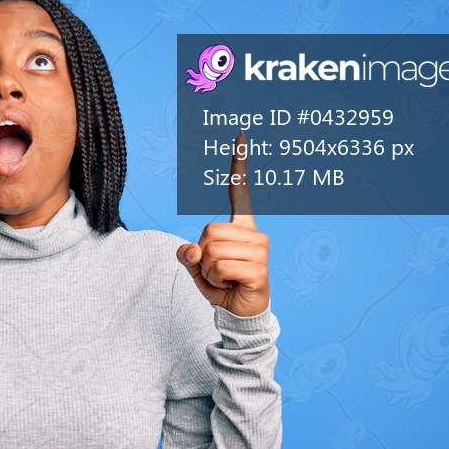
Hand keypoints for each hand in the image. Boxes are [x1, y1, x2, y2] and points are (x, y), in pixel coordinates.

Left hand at [177, 131, 269, 316]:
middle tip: (218, 270)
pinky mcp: (259, 269)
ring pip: (212, 251)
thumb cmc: (221, 285)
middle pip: (208, 231)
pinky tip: (230, 285)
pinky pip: (220, 267)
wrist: (238, 312)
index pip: (239, 192)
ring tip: (224, 278)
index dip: (238, 166)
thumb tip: (193, 249)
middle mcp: (254, 234)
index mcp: (240, 227)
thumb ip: (189, 255)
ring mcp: (260, 250)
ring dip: (208, 271)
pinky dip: (215, 280)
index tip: (240, 135)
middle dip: (203, 256)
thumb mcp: (196, 267)